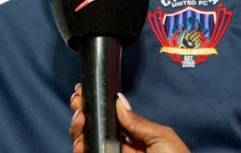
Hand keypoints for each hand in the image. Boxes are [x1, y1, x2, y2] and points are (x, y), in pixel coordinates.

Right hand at [70, 84, 190, 152]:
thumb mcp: (162, 137)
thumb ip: (138, 122)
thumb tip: (118, 101)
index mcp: (133, 138)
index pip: (108, 120)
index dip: (95, 107)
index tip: (85, 93)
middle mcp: (119, 149)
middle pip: (92, 129)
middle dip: (81, 113)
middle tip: (78, 102)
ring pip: (85, 144)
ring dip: (77, 130)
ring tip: (80, 119)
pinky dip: (79, 150)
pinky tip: (81, 143)